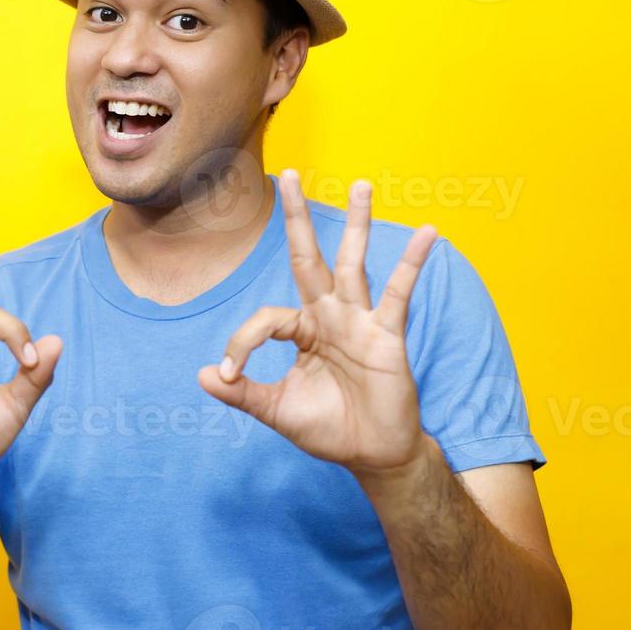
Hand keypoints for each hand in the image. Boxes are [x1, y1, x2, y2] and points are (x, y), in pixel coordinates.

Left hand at [198, 170, 439, 477]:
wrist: (372, 456)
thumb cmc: (327, 428)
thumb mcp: (277, 411)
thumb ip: (243, 394)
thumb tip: (203, 376)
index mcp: (301, 331)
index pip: (265, 320)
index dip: (242, 344)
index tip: (232, 374)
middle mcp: (329, 316)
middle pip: (309, 258)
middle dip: (297, 219)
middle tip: (288, 173)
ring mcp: (359, 322)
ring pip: (354, 264)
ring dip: (357, 224)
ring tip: (362, 184)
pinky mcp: (387, 336)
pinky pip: (399, 294)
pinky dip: (412, 263)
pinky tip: (427, 232)